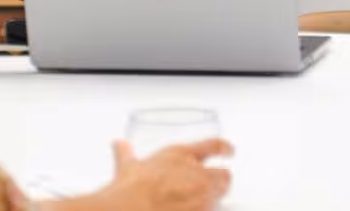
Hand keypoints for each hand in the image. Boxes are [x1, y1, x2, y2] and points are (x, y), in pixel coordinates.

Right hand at [56, 139, 232, 210]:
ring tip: (200, 203)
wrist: (130, 209)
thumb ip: (125, 153)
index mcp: (180, 154)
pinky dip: (206, 210)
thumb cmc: (130, 189)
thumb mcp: (127, 167)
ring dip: (213, 199)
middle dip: (220, 181)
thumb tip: (118, 144)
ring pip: (220, 195)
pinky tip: (195, 210)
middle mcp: (196, 172)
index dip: (225, 148)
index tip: (230, 151)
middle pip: (224, 175)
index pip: (213, 145)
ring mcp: (202, 195)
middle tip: (213, 188)